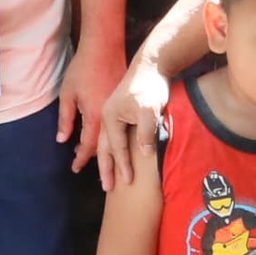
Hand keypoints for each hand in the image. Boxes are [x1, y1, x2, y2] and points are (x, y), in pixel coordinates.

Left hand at [62, 34, 126, 162]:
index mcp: (95, 116)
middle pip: (103, 146)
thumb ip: (65, 119)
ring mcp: (119, 109)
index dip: (80, 159)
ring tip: (88, 150)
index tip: (75, 169)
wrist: (105, 47)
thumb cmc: (83, 69)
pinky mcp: (124, 102)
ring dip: (101, 146)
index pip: (88, 146)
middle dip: (92, 157)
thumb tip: (62, 140)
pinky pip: (118, 125)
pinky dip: (109, 133)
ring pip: (112, 137)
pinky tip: (100, 132)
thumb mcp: (68, 94)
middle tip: (80, 161)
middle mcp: (110, 116)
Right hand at [95, 55, 169, 190]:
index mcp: (110, 117)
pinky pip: (113, 136)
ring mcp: (112, 114)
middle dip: (106, 169)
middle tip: (107, 188)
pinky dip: (113, 149)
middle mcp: (107, 117)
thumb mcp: (149, 108)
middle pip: (104, 148)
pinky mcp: (120, 113)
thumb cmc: (150, 86)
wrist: (151, 65)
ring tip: (107, 177)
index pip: (117, 147)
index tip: (128, 182)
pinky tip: (115, 156)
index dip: (123, 165)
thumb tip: (144, 153)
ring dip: (107, 161)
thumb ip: (145, 131)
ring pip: (106, 143)